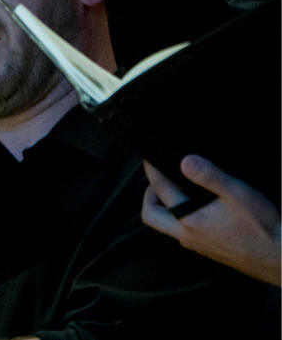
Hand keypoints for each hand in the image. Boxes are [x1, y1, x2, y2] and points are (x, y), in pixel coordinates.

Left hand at [142, 156, 280, 284]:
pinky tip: (194, 207)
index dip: (152, 171)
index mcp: (189, 220)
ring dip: (163, 207)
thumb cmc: (263, 227)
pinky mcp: (207, 250)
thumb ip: (210, 176)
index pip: (159, 190)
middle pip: (150, 215)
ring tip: (175, 189)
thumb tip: (184, 160)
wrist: (281, 258)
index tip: (149, 158)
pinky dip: (177, 218)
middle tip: (157, 179)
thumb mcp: (238, 194)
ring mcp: (196, 246)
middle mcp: (187, 236)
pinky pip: (181, 233)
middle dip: (148, 195)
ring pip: (165, 227)